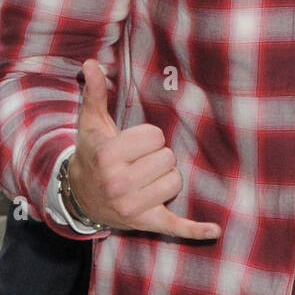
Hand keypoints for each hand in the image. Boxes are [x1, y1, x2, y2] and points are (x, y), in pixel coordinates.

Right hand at [67, 58, 220, 240]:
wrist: (78, 195)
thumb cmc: (91, 152)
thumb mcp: (90, 123)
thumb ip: (94, 92)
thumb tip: (91, 63)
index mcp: (108, 156)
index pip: (155, 137)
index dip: (147, 137)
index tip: (131, 144)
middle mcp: (119, 184)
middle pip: (168, 158)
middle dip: (156, 157)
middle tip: (136, 162)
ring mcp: (132, 207)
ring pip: (176, 181)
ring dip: (165, 178)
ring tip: (143, 179)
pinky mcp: (145, 223)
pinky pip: (175, 227)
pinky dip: (195, 230)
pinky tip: (215, 230)